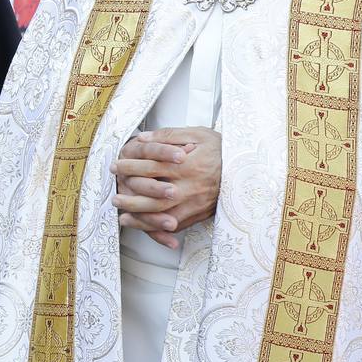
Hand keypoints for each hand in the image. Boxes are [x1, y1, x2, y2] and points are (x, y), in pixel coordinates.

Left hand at [111, 127, 221, 249]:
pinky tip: (141, 225)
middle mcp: (190, 186)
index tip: (116, 165)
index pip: (152, 166)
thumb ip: (169, 135)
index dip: (131, 166)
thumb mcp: (198, 134)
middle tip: (113, 193)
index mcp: (188, 165)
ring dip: (139, 215)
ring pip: (162, 214)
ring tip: (121, 213)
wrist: (247, 170)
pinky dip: (155, 228)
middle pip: (153, 195)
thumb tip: (143, 138)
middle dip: (130, 195)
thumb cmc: (220, 149)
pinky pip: (174, 225)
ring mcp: (195, 203)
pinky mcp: (199, 214)